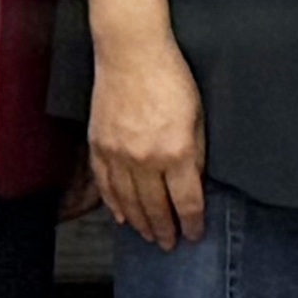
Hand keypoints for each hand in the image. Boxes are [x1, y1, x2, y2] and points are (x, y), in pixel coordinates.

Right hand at [90, 26, 210, 253]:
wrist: (132, 53)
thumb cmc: (170, 77)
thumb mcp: (198, 115)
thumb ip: (197, 152)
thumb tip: (195, 181)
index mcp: (176, 151)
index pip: (186, 201)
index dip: (192, 222)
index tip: (194, 233)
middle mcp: (145, 159)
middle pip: (155, 207)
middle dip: (164, 230)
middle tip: (169, 244)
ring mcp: (118, 155)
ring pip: (128, 202)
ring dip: (140, 223)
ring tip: (148, 236)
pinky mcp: (99, 146)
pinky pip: (105, 185)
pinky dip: (113, 204)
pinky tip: (121, 216)